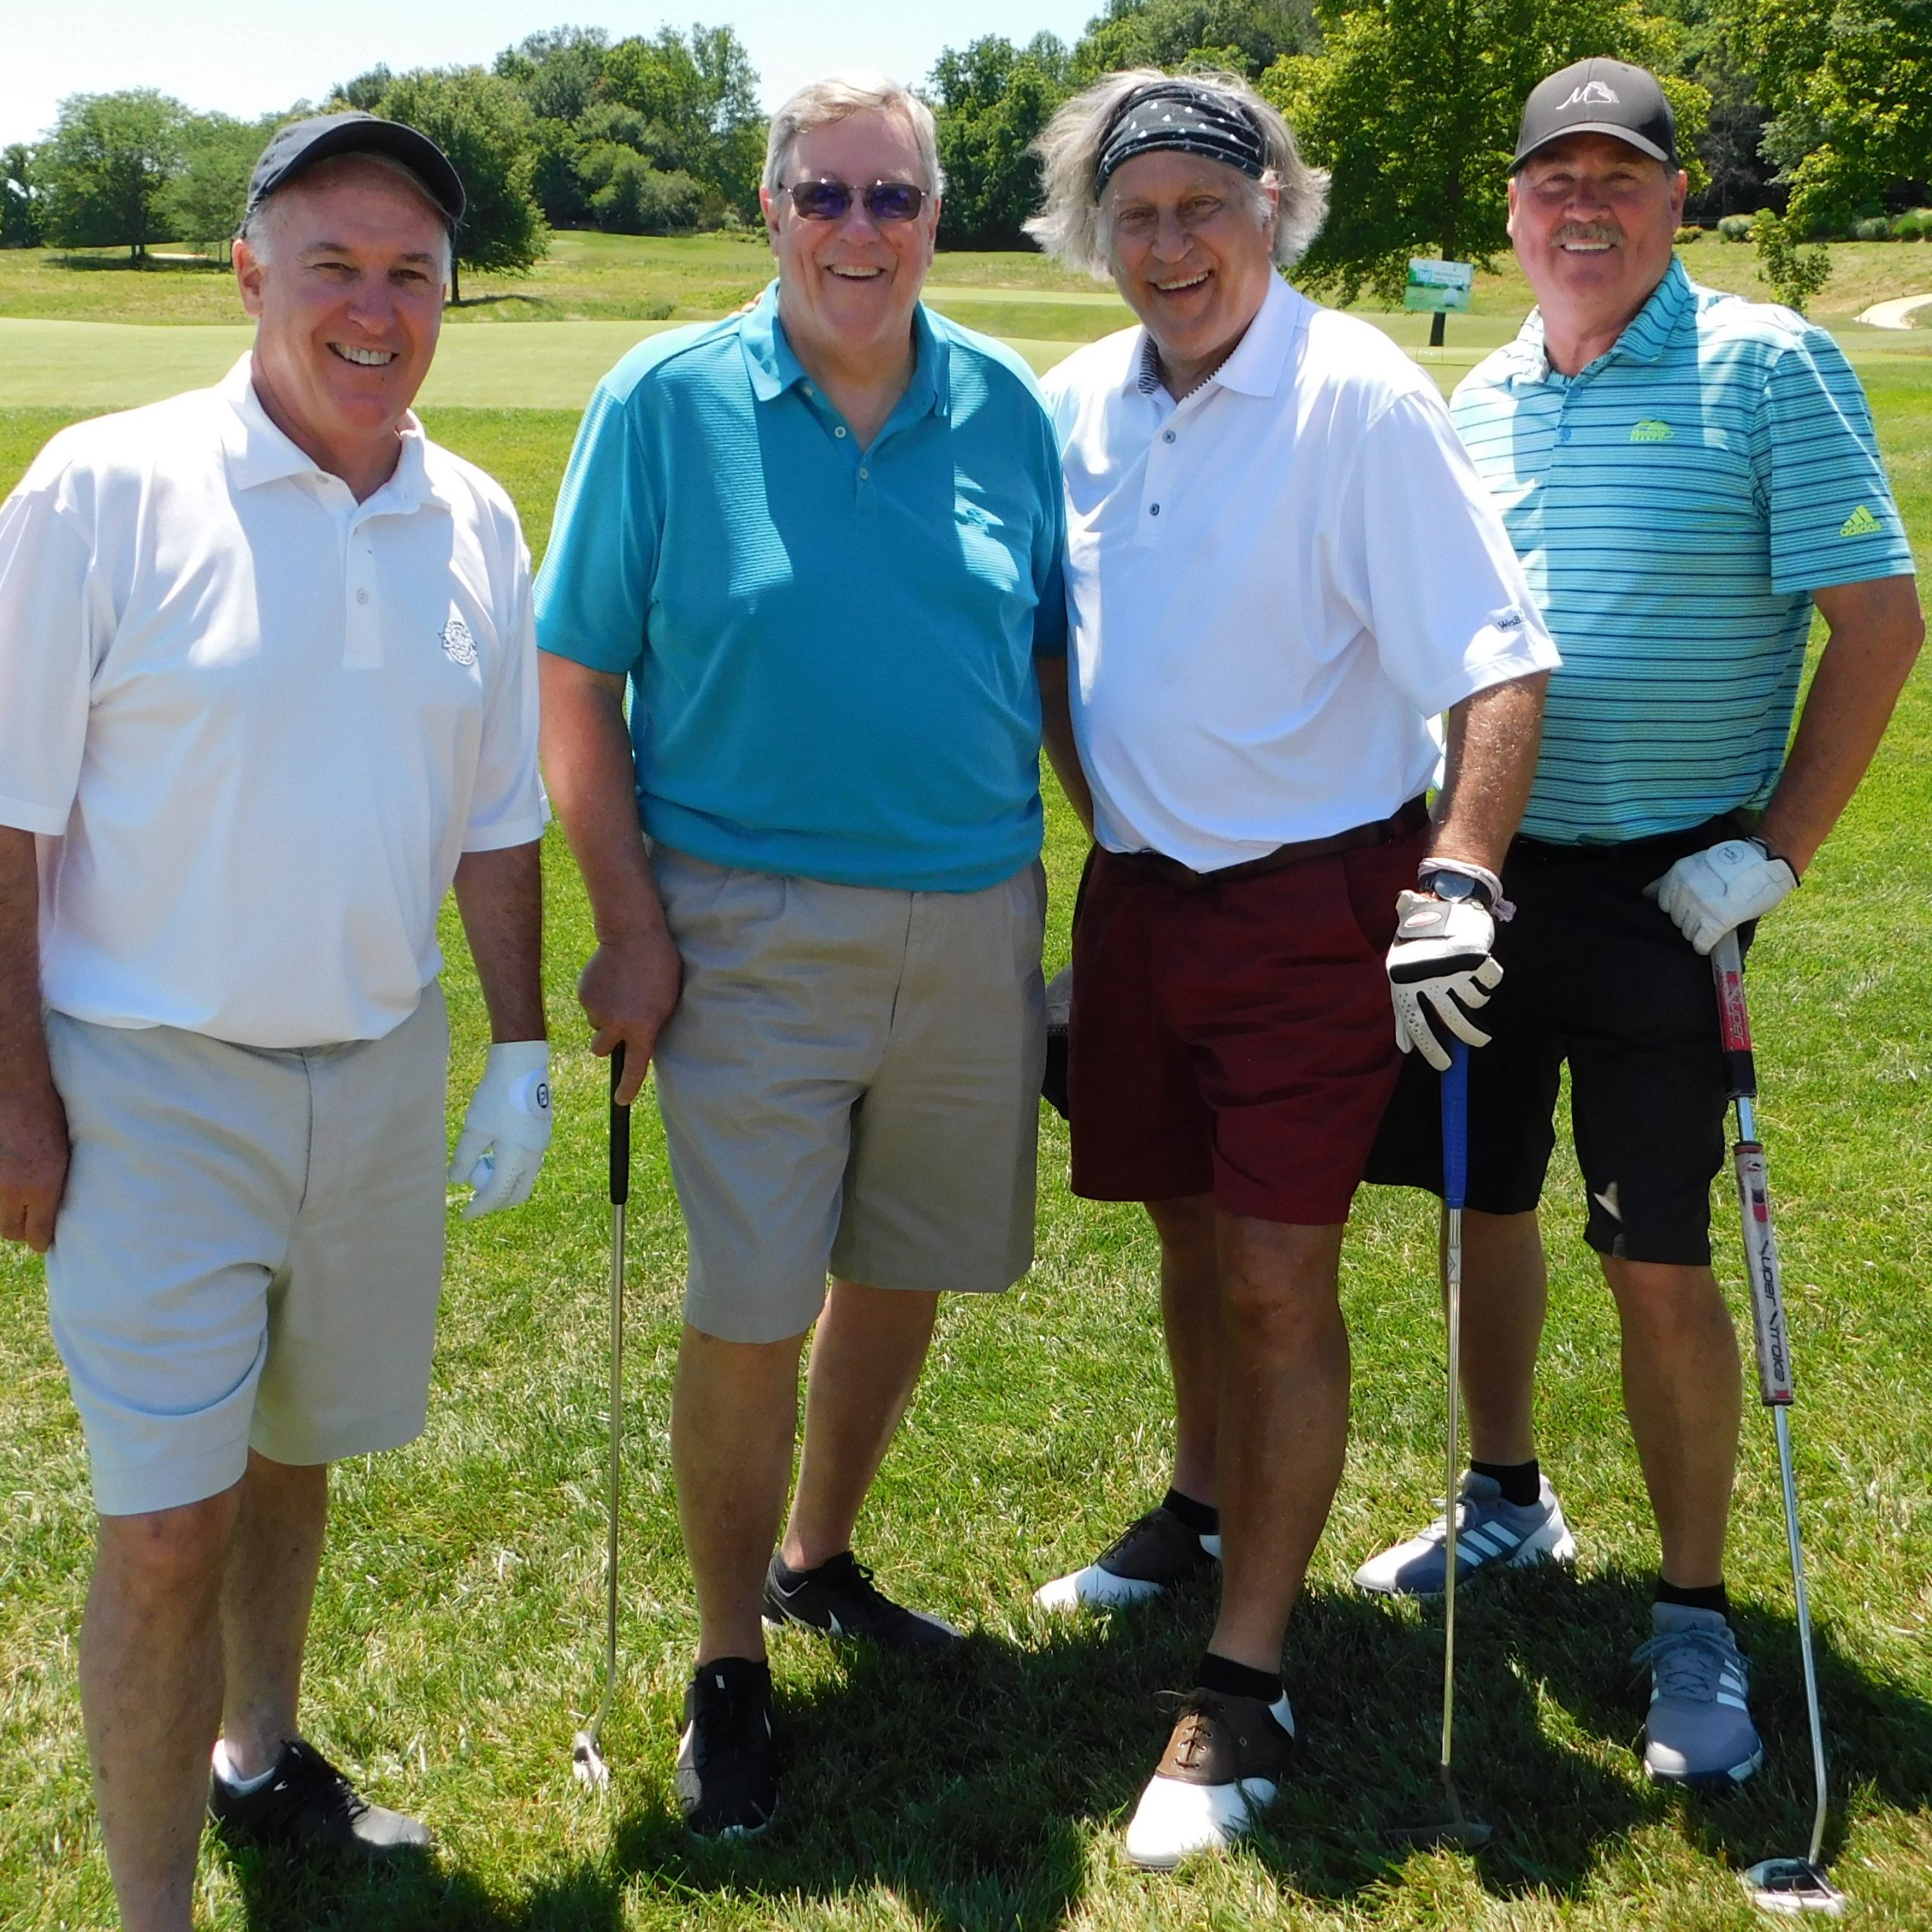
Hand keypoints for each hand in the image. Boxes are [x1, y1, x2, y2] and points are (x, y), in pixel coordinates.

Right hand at [0, 1076, 70, 1252]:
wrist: (14, 1085)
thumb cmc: (47, 1112)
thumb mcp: (63, 1153)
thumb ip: (56, 1183)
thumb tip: (56, 1206)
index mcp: (43, 1186)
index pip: (38, 1235)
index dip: (42, 1239)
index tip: (44, 1237)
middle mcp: (13, 1189)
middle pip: (11, 1232)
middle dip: (21, 1227)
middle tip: (28, 1218)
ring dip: (4, 1212)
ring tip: (15, 1200)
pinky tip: (6, 1188)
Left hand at [451, 1041, 551, 1219]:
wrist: (522, 1065)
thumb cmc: (496, 1096)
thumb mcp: (474, 1129)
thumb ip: (464, 1158)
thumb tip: (457, 1181)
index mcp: (517, 1158)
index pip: (497, 1194)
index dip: (479, 1207)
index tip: (464, 1216)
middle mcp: (534, 1156)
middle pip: (518, 1193)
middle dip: (496, 1201)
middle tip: (476, 1199)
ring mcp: (541, 1144)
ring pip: (525, 1178)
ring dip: (504, 1182)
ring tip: (482, 1169)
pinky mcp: (542, 1133)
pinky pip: (528, 1162)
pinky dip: (511, 1167)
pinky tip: (496, 1151)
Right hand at [578, 927, 682, 1103]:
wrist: (633, 934)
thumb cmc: (661, 966)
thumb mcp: (668, 1001)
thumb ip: (653, 1025)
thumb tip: (641, 1042)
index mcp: (642, 1028)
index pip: (634, 1068)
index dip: (628, 1088)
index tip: (622, 1100)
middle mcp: (616, 1024)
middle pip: (602, 1049)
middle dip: (608, 1042)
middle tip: (619, 1022)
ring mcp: (597, 1010)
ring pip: (596, 1024)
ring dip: (605, 1015)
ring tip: (621, 989)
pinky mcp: (584, 994)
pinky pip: (590, 1005)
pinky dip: (598, 997)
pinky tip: (611, 978)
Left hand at [1386, 890, 1502, 1072]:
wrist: (1441, 902)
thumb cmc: (1417, 942)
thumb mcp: (1400, 973)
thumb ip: (1403, 1012)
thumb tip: (1404, 1047)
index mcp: (1404, 983)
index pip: (1418, 1026)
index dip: (1432, 1050)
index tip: (1445, 1065)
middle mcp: (1427, 979)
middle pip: (1454, 1021)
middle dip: (1469, 1037)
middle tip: (1478, 1041)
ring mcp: (1451, 968)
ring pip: (1475, 1003)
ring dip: (1478, 1000)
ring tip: (1473, 990)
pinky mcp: (1473, 957)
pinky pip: (1490, 982)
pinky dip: (1489, 980)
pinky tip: (1481, 971)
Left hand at [1646, 838, 1796, 954]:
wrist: (1769, 860)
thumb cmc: (1736, 862)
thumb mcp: (1698, 861)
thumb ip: (1673, 879)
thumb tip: (1646, 893)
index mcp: (1678, 873)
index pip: (1663, 904)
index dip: (1679, 908)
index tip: (1693, 907)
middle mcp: (1686, 889)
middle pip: (1675, 920)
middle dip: (1690, 920)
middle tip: (1708, 915)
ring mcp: (1701, 906)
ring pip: (1687, 933)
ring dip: (1699, 932)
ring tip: (1714, 924)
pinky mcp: (1718, 921)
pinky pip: (1700, 943)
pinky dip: (1705, 945)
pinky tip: (1713, 940)